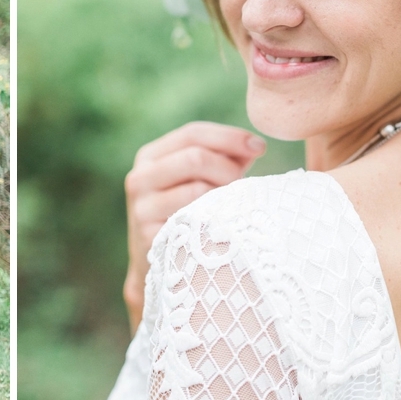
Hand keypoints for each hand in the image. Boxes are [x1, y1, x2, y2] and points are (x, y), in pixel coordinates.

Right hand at [123, 122, 265, 329]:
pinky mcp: (150, 236)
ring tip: (232, 207)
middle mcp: (140, 178)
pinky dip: (215, 219)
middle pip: (195, 158)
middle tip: (244, 185)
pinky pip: (193, 220)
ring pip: (196, 189)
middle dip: (229, 168)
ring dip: (224, 196)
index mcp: (151, 157)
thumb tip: (255, 146)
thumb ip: (224, 158)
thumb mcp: (201, 180)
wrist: (161, 265)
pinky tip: (224, 224)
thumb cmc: (189, 214)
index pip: (192, 133)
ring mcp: (142, 208)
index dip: (229, 137)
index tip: (260, 147)